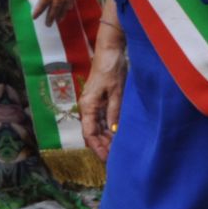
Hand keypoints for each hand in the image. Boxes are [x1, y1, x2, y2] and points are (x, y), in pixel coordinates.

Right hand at [80, 30, 126, 161]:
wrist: (110, 49)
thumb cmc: (111, 68)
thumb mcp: (116, 92)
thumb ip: (114, 112)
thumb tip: (114, 132)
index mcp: (88, 106)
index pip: (89, 134)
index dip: (97, 148)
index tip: (107, 159)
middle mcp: (88, 106)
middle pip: (93, 132)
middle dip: (103, 145)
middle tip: (117, 157)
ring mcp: (94, 103)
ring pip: (98, 126)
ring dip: (107, 138)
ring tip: (119, 148)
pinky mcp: (100, 99)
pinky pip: (103, 118)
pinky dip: (110, 127)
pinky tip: (119, 134)